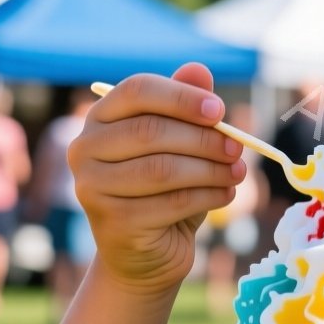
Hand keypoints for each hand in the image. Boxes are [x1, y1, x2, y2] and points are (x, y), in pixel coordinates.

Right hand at [69, 62, 246, 292]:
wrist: (146, 254)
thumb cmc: (164, 190)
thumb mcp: (179, 145)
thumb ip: (186, 108)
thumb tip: (199, 69)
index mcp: (100, 118)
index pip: (137, 90)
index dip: (181, 97)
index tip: (219, 111)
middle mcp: (85, 149)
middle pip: (151, 131)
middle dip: (203, 139)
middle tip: (238, 148)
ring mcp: (92, 187)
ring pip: (162, 169)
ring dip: (210, 169)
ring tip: (238, 172)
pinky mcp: (111, 222)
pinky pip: (170, 203)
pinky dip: (207, 196)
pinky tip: (226, 194)